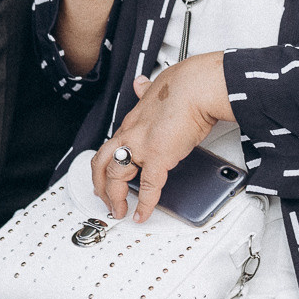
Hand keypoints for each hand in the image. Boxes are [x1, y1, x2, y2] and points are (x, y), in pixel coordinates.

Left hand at [92, 52, 230, 219]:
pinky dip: (144, 205)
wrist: (197, 87)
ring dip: (114, 198)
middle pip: (102, 163)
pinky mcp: (158, 157)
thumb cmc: (186, 83)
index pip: (112, 146)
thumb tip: (141, 84)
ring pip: (115, 177)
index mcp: (133, 120)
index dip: (107, 163)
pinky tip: (142, 215)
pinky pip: (147, 188)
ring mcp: (141, 146)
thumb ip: (147, 89)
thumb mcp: (157, 85)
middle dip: (101, 185)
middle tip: (104, 199)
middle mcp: (131, 134)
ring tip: (119, 211)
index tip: (107, 175)